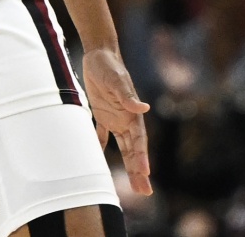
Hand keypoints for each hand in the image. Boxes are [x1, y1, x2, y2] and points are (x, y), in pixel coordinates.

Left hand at [84, 45, 151, 195]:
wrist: (99, 53)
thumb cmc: (109, 66)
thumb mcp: (116, 80)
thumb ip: (127, 95)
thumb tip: (144, 108)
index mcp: (132, 113)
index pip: (139, 141)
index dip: (142, 158)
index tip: (145, 174)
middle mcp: (126, 119)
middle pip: (135, 150)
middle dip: (140, 170)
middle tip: (145, 191)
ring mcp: (115, 118)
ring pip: (124, 148)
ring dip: (129, 165)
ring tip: (134, 185)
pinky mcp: (103, 114)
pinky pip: (103, 136)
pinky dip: (102, 147)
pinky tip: (99, 162)